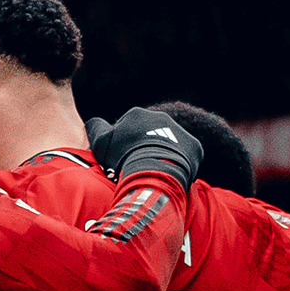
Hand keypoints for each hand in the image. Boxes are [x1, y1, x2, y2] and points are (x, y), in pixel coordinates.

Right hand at [85, 107, 202, 189]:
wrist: (154, 172)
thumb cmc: (124, 158)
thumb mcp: (100, 143)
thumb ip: (95, 127)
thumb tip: (95, 121)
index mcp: (137, 115)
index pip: (127, 128)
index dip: (123, 145)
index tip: (121, 159)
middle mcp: (160, 118)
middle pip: (149, 134)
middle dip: (144, 147)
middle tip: (137, 166)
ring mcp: (179, 131)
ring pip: (168, 144)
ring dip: (161, 155)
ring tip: (154, 173)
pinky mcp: (194, 147)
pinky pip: (186, 155)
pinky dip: (178, 164)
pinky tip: (169, 175)